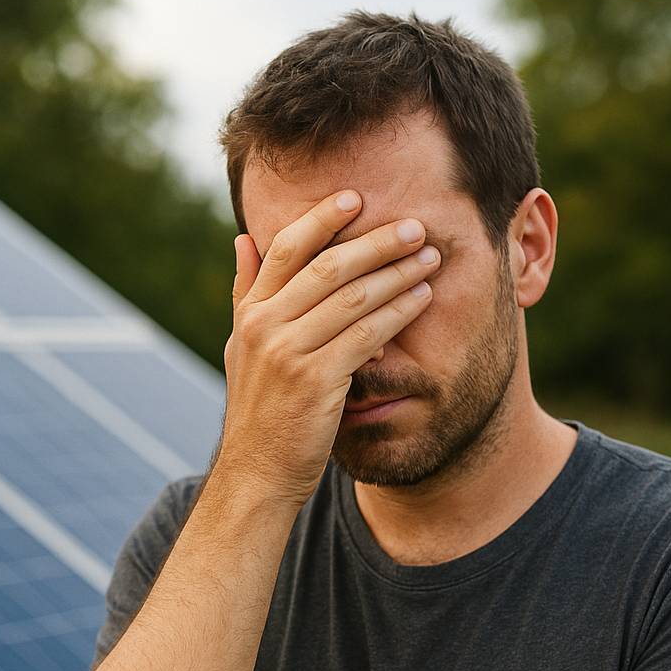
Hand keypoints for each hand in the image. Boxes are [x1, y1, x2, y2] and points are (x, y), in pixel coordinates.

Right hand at [214, 190, 437, 506]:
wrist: (256, 472)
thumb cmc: (258, 409)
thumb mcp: (240, 346)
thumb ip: (245, 292)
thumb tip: (243, 239)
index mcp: (250, 313)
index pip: (287, 248)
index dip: (322, 218)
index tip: (356, 197)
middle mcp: (264, 326)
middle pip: (327, 266)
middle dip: (376, 242)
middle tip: (414, 226)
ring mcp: (288, 352)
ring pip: (352, 297)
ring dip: (396, 273)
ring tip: (429, 257)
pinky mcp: (316, 380)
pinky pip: (367, 334)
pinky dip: (397, 311)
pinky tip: (421, 298)